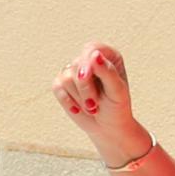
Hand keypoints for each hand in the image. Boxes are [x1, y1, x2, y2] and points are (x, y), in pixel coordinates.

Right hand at [52, 43, 149, 164]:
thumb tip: (95, 55)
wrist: (108, 126)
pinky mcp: (62, 84)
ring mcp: (74, 71)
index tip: (86, 77)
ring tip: (92, 108)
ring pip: (66, 77)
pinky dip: (67, 101)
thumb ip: (107, 72)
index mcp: (108, 56)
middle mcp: (90, 60)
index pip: (91, 49)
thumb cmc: (117, 107)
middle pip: (77, 64)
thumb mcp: (117, 90)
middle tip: (94, 105)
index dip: (87, 62)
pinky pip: (57, 87)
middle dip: (85, 88)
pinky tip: (78, 109)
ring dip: (79, 97)